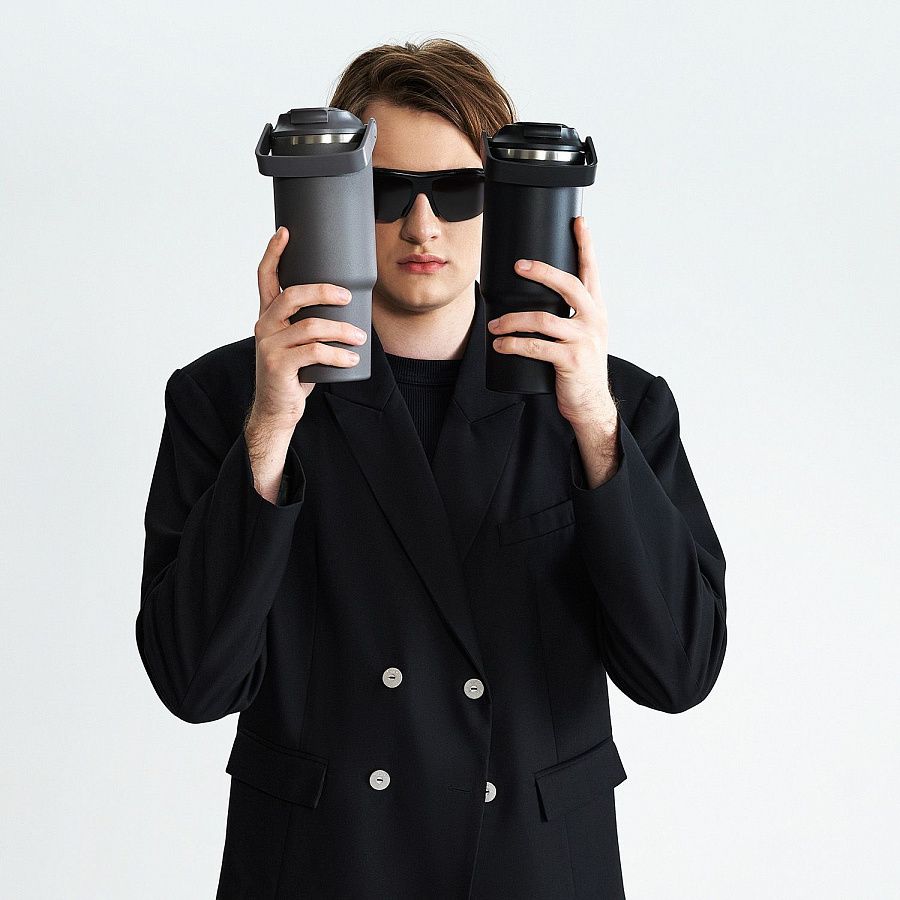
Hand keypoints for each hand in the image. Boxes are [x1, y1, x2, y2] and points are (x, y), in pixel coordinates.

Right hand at [252, 226, 366, 431]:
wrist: (278, 408)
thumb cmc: (294, 372)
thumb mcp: (299, 343)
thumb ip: (311, 323)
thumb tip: (349, 304)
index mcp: (269, 315)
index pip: (265, 277)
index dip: (274, 253)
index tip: (285, 232)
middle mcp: (264, 325)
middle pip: (291, 295)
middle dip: (323, 290)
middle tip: (347, 296)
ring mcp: (269, 345)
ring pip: (310, 326)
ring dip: (341, 330)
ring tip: (360, 337)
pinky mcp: (278, 365)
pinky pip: (314, 353)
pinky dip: (337, 355)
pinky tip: (351, 359)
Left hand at [486, 216, 616, 427]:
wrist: (590, 403)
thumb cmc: (578, 368)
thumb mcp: (579, 337)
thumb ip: (565, 317)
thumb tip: (529, 299)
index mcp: (595, 310)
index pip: (591, 272)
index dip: (586, 245)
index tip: (579, 222)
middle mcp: (593, 320)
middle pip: (568, 285)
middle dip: (542, 271)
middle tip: (519, 265)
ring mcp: (584, 339)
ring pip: (543, 319)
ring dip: (513, 320)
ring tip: (493, 324)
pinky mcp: (571, 359)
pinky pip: (536, 346)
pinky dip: (513, 344)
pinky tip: (500, 344)